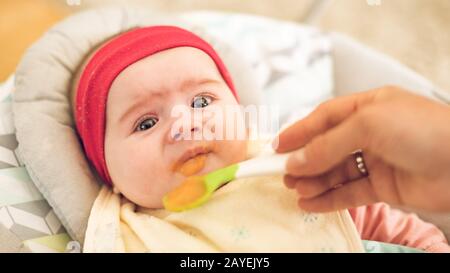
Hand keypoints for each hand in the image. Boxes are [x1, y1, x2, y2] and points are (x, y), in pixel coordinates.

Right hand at [274, 86, 449, 211]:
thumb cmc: (424, 130)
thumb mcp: (368, 125)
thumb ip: (328, 145)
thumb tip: (296, 161)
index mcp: (368, 107)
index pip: (324, 118)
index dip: (299, 131)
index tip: (276, 146)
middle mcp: (370, 132)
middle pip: (327, 147)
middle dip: (304, 160)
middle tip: (281, 173)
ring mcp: (377, 160)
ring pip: (336, 172)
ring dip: (313, 181)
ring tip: (295, 190)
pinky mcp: (384, 186)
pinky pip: (350, 192)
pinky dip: (329, 199)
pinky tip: (311, 203)